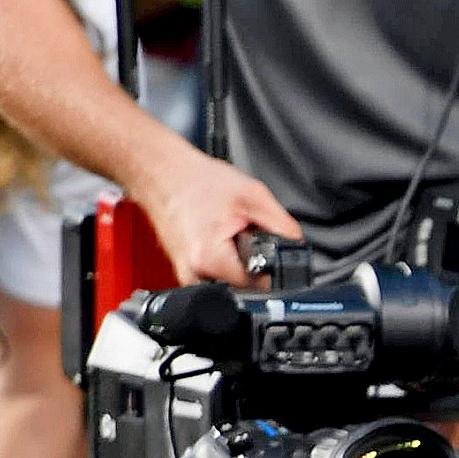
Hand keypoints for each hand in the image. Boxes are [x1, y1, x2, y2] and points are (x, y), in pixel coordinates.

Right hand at [129, 140, 302, 287]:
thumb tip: (299, 248)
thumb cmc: (195, 180)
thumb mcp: (252, 196)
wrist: (160, 171)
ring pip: (231, 279)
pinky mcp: (186, 271)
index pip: (261, 285)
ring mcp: (188, 275)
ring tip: (226, 230)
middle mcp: (195, 275)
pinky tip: (216, 234)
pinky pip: (216, 273)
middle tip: (242, 231)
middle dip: (252, 260)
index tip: (270, 250)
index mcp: (211, 261)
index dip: (272, 267)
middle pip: (245, 284)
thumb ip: (283, 226)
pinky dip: (223, 256)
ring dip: (238, 258)